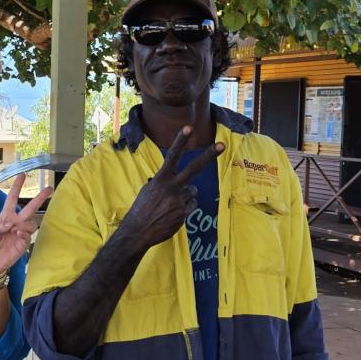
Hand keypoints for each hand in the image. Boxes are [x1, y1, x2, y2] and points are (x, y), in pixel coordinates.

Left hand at [0, 174, 52, 276]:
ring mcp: (20, 233)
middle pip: (30, 208)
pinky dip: (24, 231)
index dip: (16, 187)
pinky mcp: (23, 244)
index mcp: (5, 216)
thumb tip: (11, 224)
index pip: (12, 199)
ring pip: (32, 222)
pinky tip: (17, 233)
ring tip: (16, 228)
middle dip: (40, 198)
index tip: (22, 175)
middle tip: (49, 188)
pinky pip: (29, 234)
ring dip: (26, 222)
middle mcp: (15, 222)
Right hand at [118, 125, 222, 249]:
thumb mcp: (147, 191)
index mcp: (160, 179)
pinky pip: (191, 206)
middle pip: (194, 168)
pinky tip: (172, 215)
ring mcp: (179, 201)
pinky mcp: (184, 214)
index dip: (180, 141)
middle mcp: (172, 187)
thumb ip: (160, 183)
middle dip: (209, 155)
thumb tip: (169, 181)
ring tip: (171, 205)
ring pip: (192, 191)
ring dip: (185, 196)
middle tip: (222, 145)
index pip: (172, 156)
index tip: (189, 127)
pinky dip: (184, 209)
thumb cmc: (140, 209)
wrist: (138, 231)